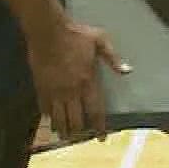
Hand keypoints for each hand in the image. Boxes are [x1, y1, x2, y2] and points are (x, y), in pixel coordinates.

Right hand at [27, 19, 130, 138]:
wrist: (47, 30)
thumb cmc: (75, 34)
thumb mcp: (99, 40)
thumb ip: (113, 58)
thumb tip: (128, 71)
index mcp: (87, 82)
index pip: (95, 111)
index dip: (99, 127)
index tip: (101, 137)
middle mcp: (71, 91)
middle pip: (75, 121)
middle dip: (79, 133)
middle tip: (81, 137)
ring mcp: (54, 91)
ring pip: (58, 119)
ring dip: (63, 129)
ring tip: (66, 136)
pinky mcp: (41, 87)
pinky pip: (44, 109)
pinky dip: (49, 117)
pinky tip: (51, 120)